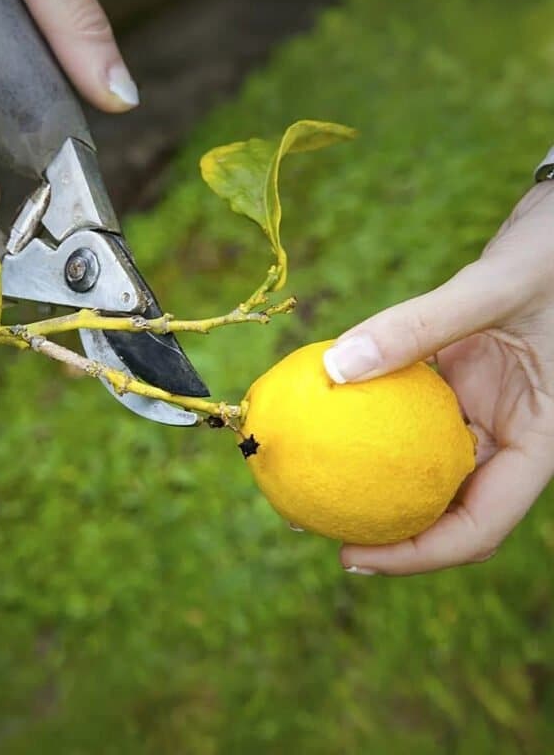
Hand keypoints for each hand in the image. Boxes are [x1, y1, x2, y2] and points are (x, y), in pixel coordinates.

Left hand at [322, 180, 553, 574]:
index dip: (418, 554)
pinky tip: (332, 418)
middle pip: (446, 508)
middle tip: (316, 526)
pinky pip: (410, 415)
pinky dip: (373, 421)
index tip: (353, 556)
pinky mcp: (460, 386)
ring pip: (424, 465)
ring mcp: (484, 413)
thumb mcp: (493, 288)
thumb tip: (335, 367)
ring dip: (373, 476)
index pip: (481, 523)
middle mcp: (510, 436)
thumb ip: (418, 326)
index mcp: (540, 439)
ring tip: (313, 480)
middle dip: (386, 529)